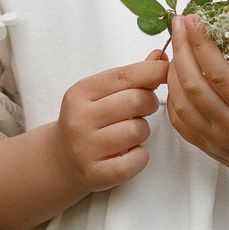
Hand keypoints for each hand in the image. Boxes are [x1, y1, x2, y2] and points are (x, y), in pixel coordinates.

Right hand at [54, 52, 168, 194]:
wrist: (62, 159)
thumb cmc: (90, 120)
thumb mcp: (102, 93)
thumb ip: (132, 75)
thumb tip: (161, 55)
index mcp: (81, 92)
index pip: (125, 75)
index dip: (153, 71)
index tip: (166, 72)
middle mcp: (79, 119)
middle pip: (136, 101)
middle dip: (149, 102)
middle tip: (145, 107)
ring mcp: (85, 148)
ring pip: (138, 131)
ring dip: (143, 131)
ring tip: (132, 132)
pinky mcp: (95, 174)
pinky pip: (136, 160)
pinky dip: (141, 156)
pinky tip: (130, 152)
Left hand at [165, 13, 228, 202]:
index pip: (218, 73)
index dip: (201, 45)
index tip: (193, 21)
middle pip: (193, 85)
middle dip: (181, 50)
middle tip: (178, 23)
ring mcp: (217, 141)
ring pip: (181, 105)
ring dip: (173, 74)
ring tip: (176, 47)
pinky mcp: (211, 149)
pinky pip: (181, 125)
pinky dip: (172, 101)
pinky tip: (175, 80)